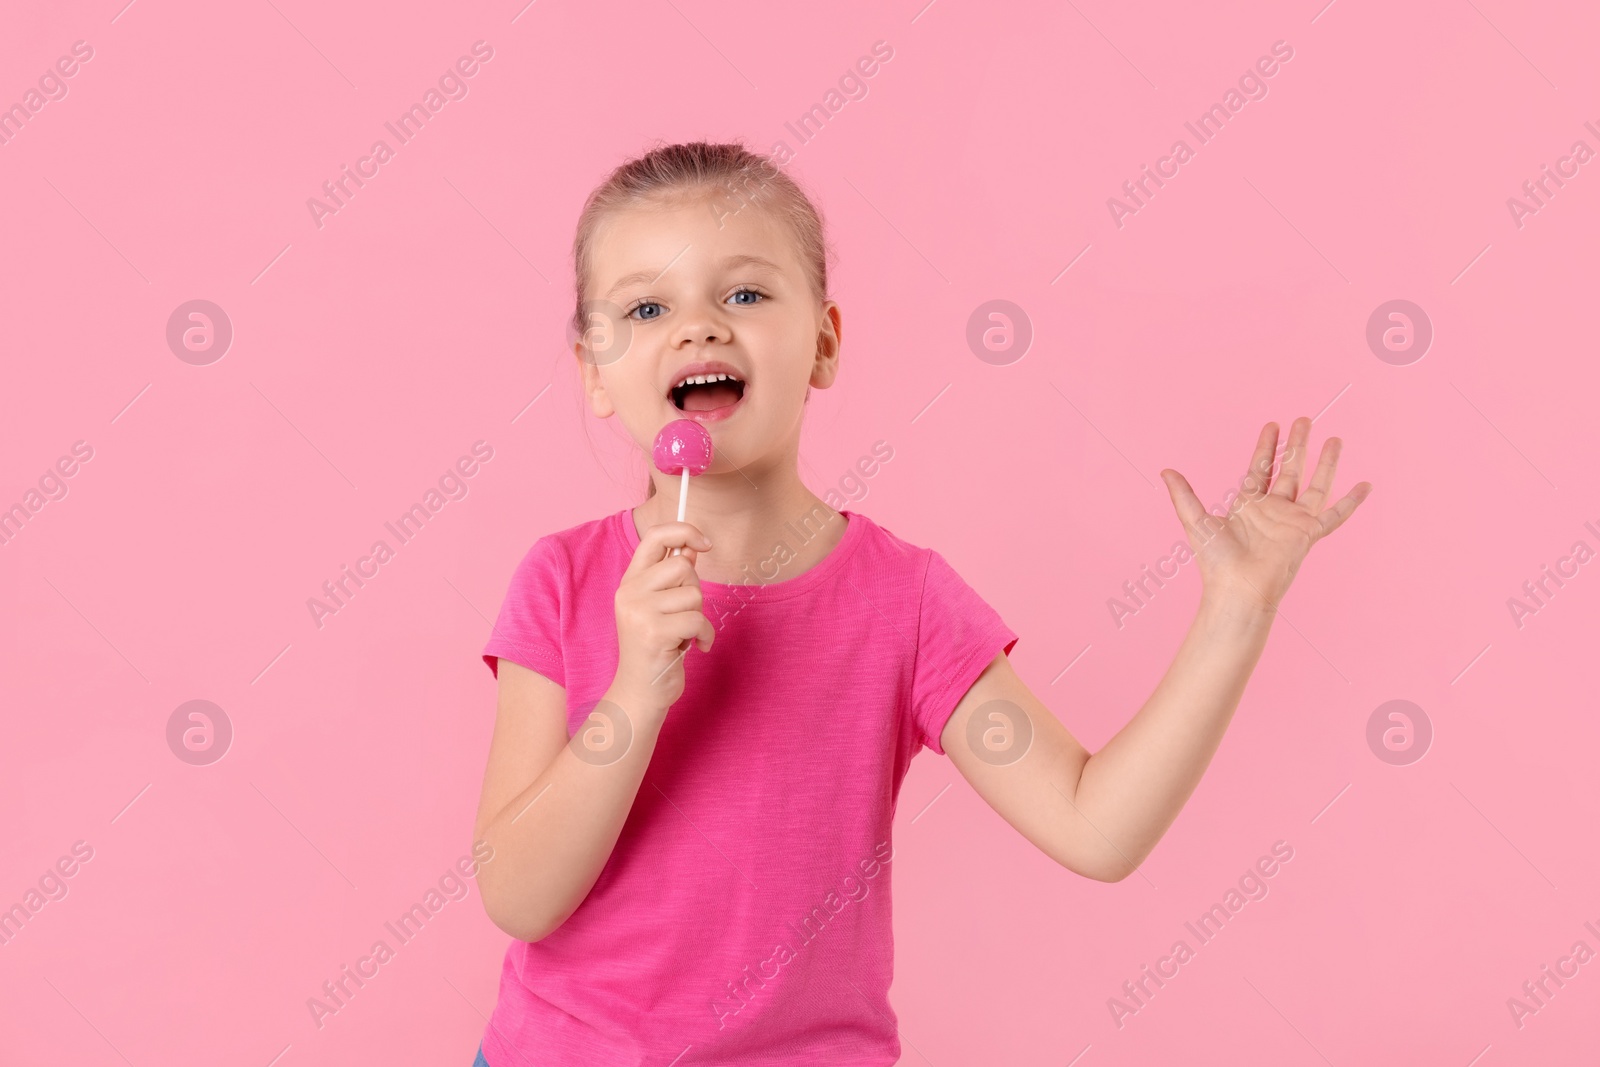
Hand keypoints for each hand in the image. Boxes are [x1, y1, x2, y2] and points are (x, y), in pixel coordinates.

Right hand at [612, 520, 715, 713]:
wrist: (640, 692)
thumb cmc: (656, 649)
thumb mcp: (659, 608)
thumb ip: (672, 578)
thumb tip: (691, 548)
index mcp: (630, 582)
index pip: (654, 537)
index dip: (684, 531)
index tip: (705, 543)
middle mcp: (629, 592)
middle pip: (682, 566)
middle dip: (694, 591)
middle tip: (683, 616)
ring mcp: (639, 612)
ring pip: (693, 594)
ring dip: (698, 617)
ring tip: (682, 635)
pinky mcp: (654, 632)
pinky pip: (698, 620)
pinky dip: (704, 636)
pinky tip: (693, 648)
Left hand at [1159, 417, 1371, 612]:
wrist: (1237, 590)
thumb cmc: (1216, 563)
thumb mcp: (1196, 521)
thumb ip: (1183, 495)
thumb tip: (1164, 471)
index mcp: (1248, 505)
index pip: (1261, 468)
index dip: (1267, 446)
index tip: (1273, 425)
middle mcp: (1273, 510)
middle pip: (1290, 469)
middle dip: (1297, 444)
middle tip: (1304, 419)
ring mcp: (1293, 521)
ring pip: (1315, 484)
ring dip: (1325, 462)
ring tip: (1335, 439)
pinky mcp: (1308, 534)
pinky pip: (1335, 515)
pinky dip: (1351, 502)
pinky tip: (1365, 485)